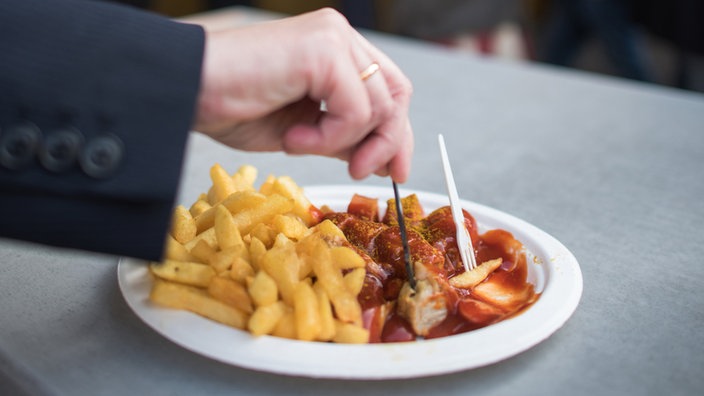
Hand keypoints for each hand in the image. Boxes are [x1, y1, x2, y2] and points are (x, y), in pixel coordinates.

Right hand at [193, 8, 413, 181]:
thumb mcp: (302, 131)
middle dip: (387, 142)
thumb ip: (342, 137)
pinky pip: (355, 110)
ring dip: (343, 142)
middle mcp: (339, 37)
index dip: (395, 133)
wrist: (189, 91)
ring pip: (379, 106)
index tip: (392, 171)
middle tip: (361, 172)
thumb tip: (378, 158)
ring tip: (299, 144)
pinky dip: (329, 137)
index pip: (389, 90)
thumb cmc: (233, 106)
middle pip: (396, 94)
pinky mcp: (323, 49)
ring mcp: (333, 38)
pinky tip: (294, 138)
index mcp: (336, 50)